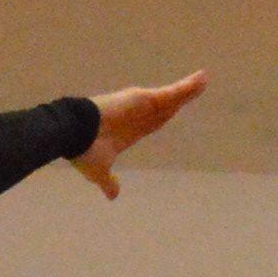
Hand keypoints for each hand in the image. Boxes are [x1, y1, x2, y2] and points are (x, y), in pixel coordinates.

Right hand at [75, 72, 208, 197]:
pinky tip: (200, 80)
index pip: (153, 122)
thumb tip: (112, 196)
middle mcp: (137, 115)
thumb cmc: (83, 150)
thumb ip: (109, 182)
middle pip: (166, 107)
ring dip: (188, 89)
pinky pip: (171, 92)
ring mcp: (140, 105)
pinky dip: (186, 86)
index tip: (174, 110)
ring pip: (171, 97)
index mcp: (129, 131)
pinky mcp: (143, 98)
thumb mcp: (99, 172)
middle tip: (195, 89)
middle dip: (180, 99)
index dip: (165, 115)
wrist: (74, 133)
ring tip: (203, 80)